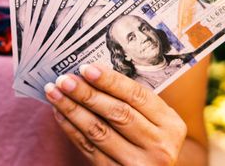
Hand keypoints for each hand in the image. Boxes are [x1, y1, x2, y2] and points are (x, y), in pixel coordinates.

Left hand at [45, 63, 186, 165]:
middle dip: (87, 94)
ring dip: (72, 109)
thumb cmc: (148, 136)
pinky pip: (88, 148)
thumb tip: (90, 73)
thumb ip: (131, 100)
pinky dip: (71, 128)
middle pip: (117, 113)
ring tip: (54, 92)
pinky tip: (59, 113)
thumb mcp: (153, 119)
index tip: (86, 68)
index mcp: (170, 125)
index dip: (110, 81)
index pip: (137, 96)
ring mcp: (138, 165)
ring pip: (99, 132)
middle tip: (64, 79)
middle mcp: (159, 146)